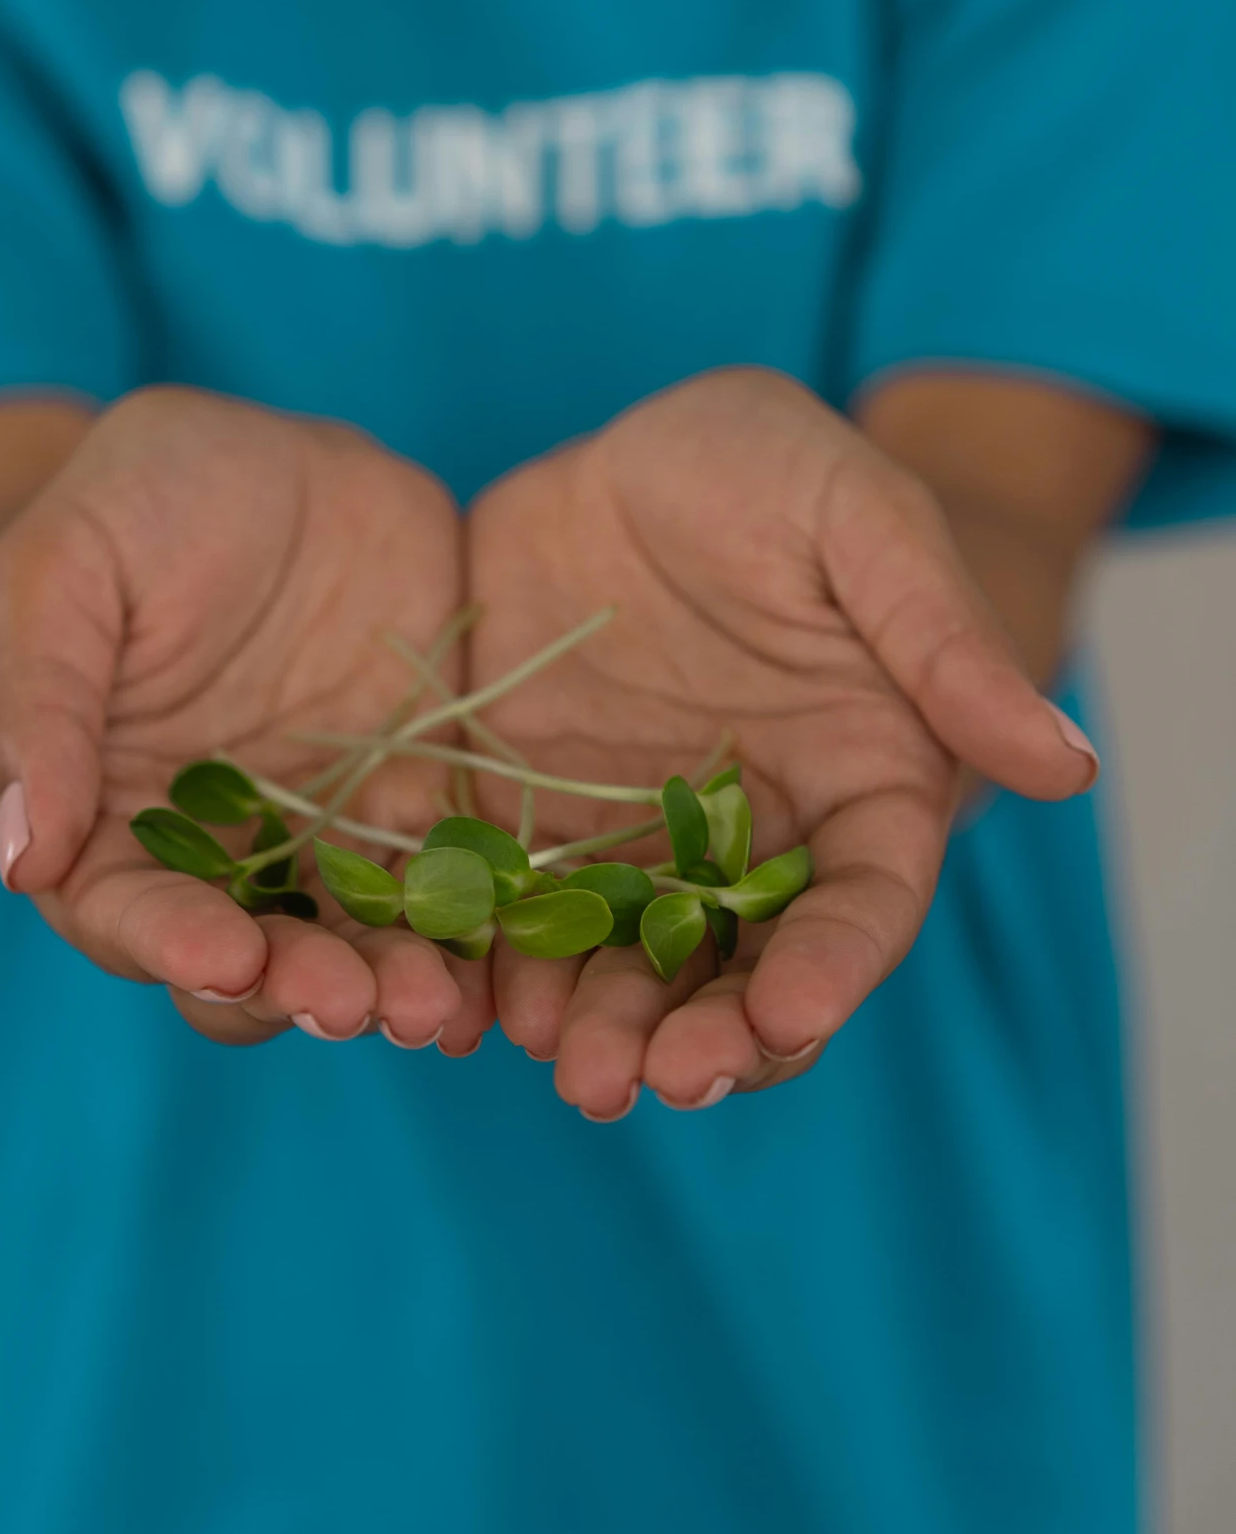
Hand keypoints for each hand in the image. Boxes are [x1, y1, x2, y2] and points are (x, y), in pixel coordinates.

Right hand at [0, 388, 485, 1053]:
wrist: (272, 454)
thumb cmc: (135, 499)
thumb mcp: (65, 566)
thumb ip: (44, 704)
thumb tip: (25, 853)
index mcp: (109, 809)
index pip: (126, 911)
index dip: (171, 944)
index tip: (224, 960)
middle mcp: (218, 845)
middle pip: (248, 956)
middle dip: (297, 988)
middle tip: (356, 1004)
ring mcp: (324, 828)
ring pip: (355, 939)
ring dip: (392, 983)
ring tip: (438, 1004)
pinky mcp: (418, 795)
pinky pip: (450, 878)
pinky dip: (475, 928)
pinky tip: (508, 956)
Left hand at [466, 369, 1095, 1117]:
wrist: (647, 452)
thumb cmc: (781, 470)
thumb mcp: (862, 517)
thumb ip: (946, 639)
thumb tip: (1068, 762)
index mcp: (859, 781)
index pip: (863, 899)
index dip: (834, 965)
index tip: (789, 1016)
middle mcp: (750, 835)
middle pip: (739, 964)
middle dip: (702, 1036)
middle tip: (646, 1081)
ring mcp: (635, 831)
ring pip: (624, 958)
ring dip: (599, 1023)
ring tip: (562, 1060)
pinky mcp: (532, 809)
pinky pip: (514, 903)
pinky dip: (495, 958)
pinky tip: (465, 992)